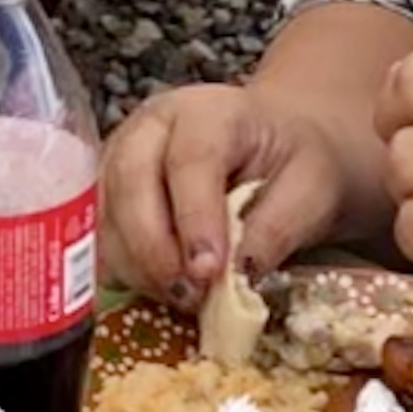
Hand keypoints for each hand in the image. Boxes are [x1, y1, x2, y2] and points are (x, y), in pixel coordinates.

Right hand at [100, 82, 353, 302]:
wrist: (276, 147)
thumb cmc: (293, 163)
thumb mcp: (311, 188)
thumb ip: (277, 228)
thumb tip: (239, 276)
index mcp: (207, 112)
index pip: (190, 161)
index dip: (195, 218)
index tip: (208, 271)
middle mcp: (150, 128)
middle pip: (131, 183)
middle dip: (155, 249)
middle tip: (191, 295)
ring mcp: (120, 158)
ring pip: (108, 215)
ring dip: (139, 266)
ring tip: (187, 298)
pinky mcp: (108, 194)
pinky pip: (101, 238)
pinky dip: (128, 271)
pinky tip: (166, 289)